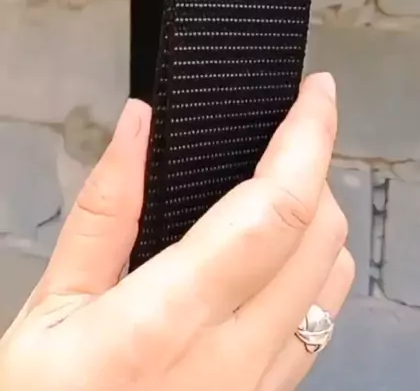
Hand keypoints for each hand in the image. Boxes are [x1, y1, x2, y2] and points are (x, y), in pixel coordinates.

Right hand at [0, 75, 353, 390]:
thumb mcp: (50, 308)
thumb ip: (104, 209)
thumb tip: (140, 126)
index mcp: (166, 321)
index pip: (275, 211)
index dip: (309, 139)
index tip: (316, 93)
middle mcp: (231, 359)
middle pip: (321, 235)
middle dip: (314, 166)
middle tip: (281, 134)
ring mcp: (257, 389)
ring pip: (334, 280)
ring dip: (319, 218)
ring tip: (277, 185)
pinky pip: (319, 324)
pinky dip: (313, 269)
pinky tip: (274, 253)